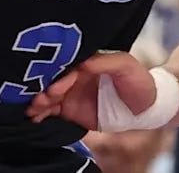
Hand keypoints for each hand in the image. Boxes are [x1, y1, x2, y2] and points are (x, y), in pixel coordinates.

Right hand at [25, 51, 156, 129]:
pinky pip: (50, 111)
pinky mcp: (69, 109)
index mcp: (85, 61)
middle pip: (52, 80)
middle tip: (38, 100)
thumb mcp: (126, 66)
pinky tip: (33, 117)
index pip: (66, 67)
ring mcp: (70, 92)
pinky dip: (40, 113)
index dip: (59, 77)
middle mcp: (74, 75)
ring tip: (33, 110)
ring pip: (47, 95)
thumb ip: (105, 62)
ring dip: (38, 101)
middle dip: (43, 89)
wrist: (145, 107)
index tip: (54, 88)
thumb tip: (82, 64)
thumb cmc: (138, 81)